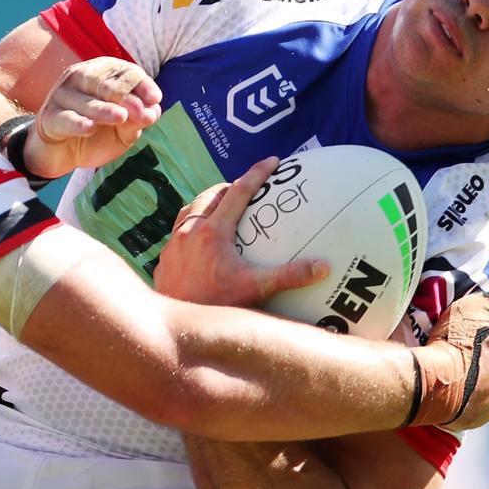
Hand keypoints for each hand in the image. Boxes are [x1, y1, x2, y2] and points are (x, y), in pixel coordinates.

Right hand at [23, 57, 161, 177]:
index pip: (123, 72)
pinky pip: (65, 119)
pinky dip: (78, 123)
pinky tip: (90, 127)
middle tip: (142, 114)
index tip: (155, 99)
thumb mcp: (123, 130)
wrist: (62, 154)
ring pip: (85, 101)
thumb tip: (154, 111)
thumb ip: (137, 120)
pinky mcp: (48, 118)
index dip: (141, 84)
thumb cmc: (96, 135)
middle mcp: (79, 78)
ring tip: (121, 117)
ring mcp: (61, 96)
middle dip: (125, 97)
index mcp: (100, 74)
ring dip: (104, 109)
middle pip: (103, 83)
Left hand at [154, 156, 328, 306]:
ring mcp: (174, 245)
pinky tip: (199, 243)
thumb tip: (323, 267)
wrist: (175, 328)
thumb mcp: (256, 289)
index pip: (238, 192)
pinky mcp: (165, 259)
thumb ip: (289, 276)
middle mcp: (190, 232)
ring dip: (206, 205)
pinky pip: (178, 233)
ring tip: (220, 209)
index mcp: (213, 232)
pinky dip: (191, 229)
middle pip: (209, 197)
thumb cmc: (216, 306)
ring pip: (189, 211)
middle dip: (227, 187)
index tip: (272, 161)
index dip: (257, 174)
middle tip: (244, 188)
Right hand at [408, 289, 488, 429]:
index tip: (481, 324)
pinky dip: (470, 394)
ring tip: (456, 367)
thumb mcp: (474, 307)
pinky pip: (479, 402)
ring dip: (481, 375)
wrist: (431, 385)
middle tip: (465, 345)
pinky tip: (453, 386)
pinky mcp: (481, 417)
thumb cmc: (452, 344)